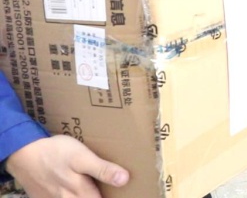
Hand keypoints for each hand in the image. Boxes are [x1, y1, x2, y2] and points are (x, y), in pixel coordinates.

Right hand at [6, 135, 128, 197]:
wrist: (24, 153)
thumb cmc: (57, 152)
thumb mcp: (82, 157)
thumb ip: (102, 169)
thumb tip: (124, 179)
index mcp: (81, 190)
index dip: (113, 195)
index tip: (122, 191)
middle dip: (98, 194)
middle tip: (109, 188)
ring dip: (85, 193)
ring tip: (90, 186)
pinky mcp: (45, 197)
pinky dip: (69, 194)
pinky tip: (71, 188)